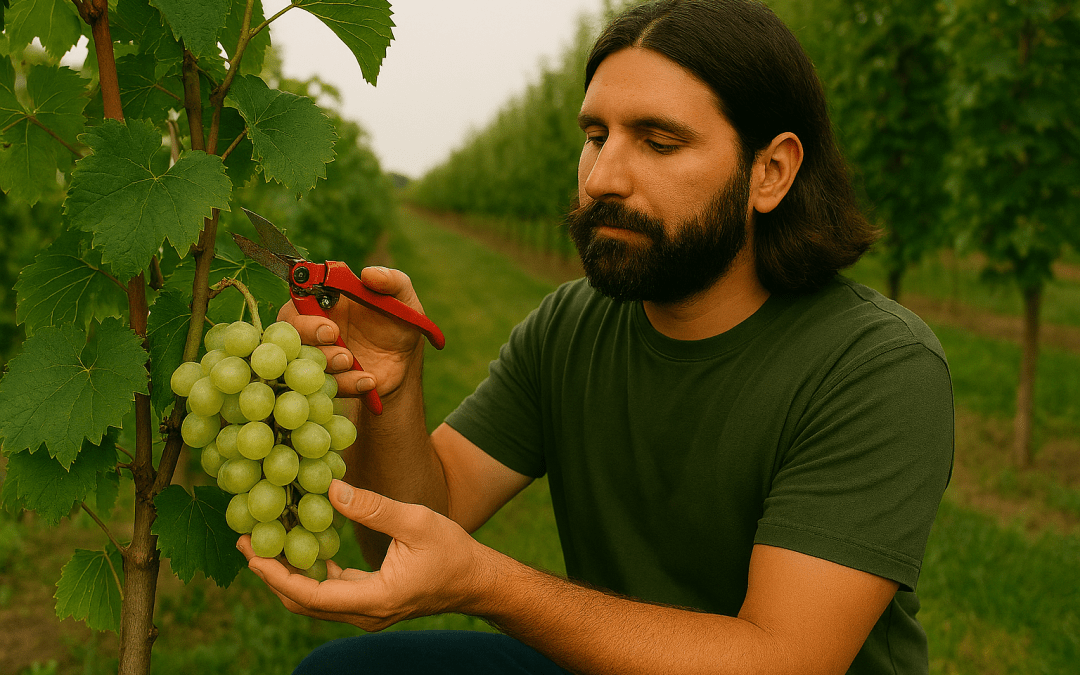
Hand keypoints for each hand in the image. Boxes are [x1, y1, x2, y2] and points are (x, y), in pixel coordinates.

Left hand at [238, 480, 495, 630]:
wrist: (477, 581)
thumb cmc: (452, 551)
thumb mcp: (415, 521)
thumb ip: (372, 507)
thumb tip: (329, 488)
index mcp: (373, 599)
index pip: (310, 596)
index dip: (276, 575)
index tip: (250, 553)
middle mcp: (364, 614)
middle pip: (303, 602)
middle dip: (272, 574)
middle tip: (246, 542)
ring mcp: (366, 612)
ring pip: (314, 600)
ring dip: (288, 573)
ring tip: (266, 540)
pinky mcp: (370, 602)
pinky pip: (330, 593)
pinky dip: (310, 572)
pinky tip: (303, 543)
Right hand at [277, 266, 427, 399]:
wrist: (405, 361)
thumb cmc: (398, 322)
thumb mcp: (403, 299)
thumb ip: (392, 281)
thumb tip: (369, 274)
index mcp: (326, 300)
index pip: (298, 298)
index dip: (305, 309)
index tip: (328, 320)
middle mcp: (314, 327)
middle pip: (290, 329)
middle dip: (309, 333)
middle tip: (334, 336)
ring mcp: (319, 355)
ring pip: (304, 360)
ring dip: (326, 360)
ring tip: (350, 360)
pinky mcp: (328, 379)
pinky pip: (326, 387)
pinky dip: (346, 384)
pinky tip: (368, 380)